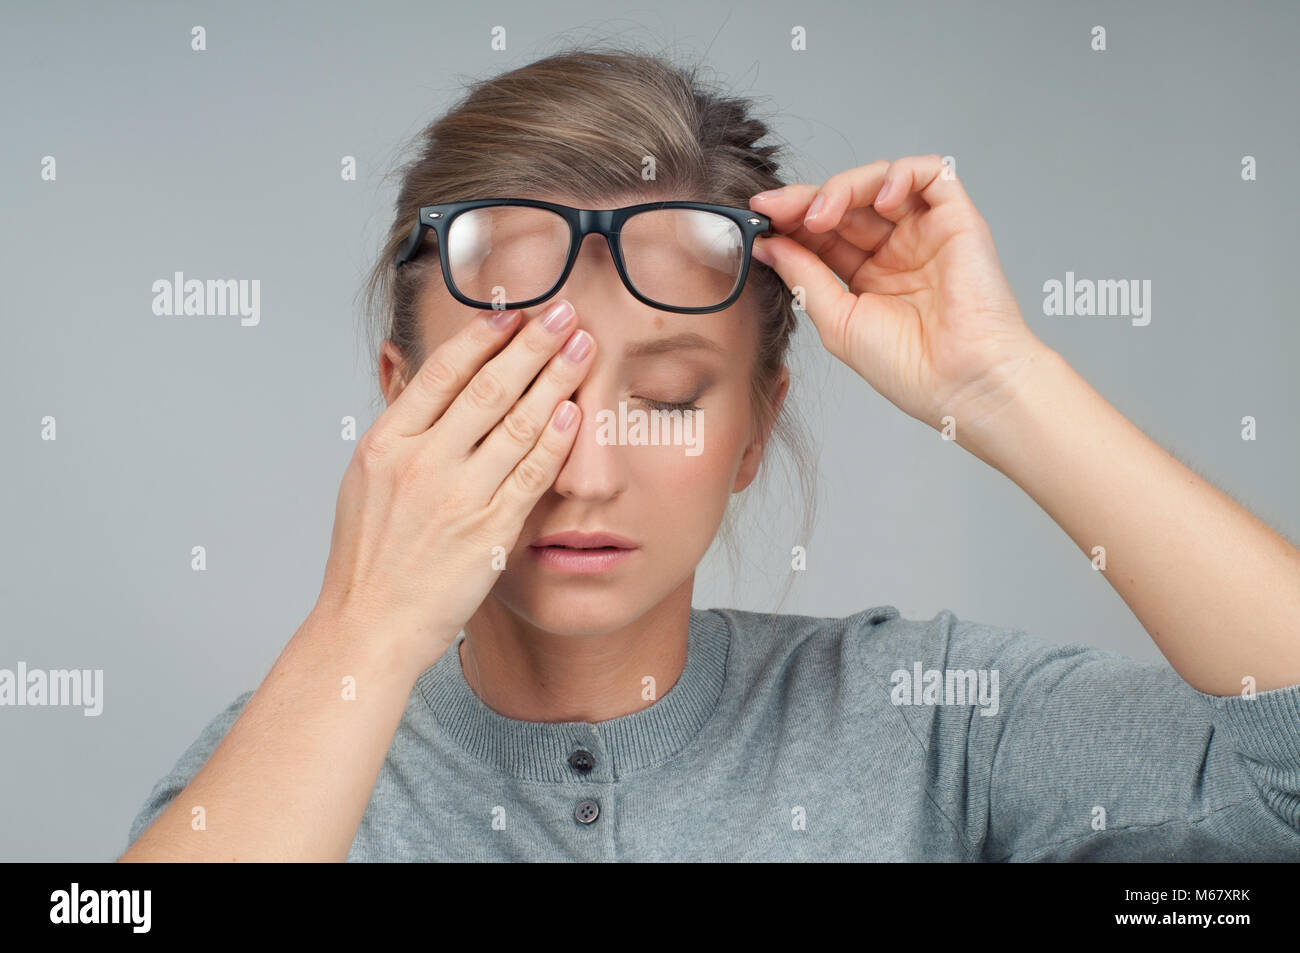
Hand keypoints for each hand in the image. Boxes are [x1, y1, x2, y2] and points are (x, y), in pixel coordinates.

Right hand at [314, 300, 593, 671]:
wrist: (369, 625)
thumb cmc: (370, 556)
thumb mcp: (367, 480)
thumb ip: (404, 432)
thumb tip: (433, 384)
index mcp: (386, 444)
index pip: (441, 374)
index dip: (481, 338)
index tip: (512, 312)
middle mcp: (421, 463)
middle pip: (487, 388)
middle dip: (531, 345)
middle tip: (562, 312)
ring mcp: (457, 497)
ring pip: (517, 424)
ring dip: (555, 380)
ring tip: (581, 349)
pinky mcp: (488, 530)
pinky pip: (531, 475)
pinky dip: (555, 440)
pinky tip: (574, 411)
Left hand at [750, 155, 1047, 430]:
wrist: (962, 383)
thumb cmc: (909, 367)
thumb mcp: (838, 321)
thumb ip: (804, 277)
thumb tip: (766, 244)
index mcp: (867, 276)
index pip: (823, 233)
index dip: (791, 221)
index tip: (758, 217)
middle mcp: (896, 250)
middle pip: (846, 203)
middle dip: (806, 201)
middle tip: (776, 208)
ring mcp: (926, 232)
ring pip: (880, 182)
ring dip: (844, 188)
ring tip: (820, 215)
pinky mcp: (958, 219)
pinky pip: (932, 174)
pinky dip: (900, 175)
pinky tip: (880, 200)